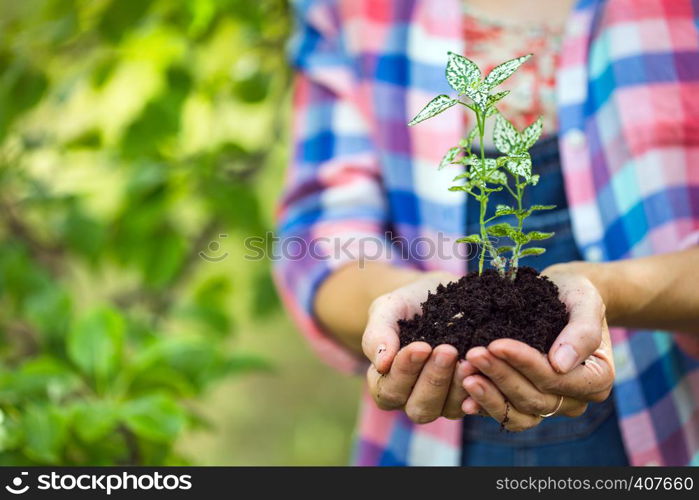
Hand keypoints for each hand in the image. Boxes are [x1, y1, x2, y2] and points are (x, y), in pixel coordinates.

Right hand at [362, 271, 475, 422]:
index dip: (404, 372)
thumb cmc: (406, 304)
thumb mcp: (388, 309)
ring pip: (447, 409)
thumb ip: (378, 334)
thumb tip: (381, 363)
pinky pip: (474, 403)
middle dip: (433, 380)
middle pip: (419, 408)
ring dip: (457, 386)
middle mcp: (411, 399)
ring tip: (468, 359)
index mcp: (385, 383)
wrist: (440, 296)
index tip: (421, 346)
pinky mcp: (467, 397)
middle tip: (447, 350)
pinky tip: (482, 368)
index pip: (389, 390)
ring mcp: (441, 402)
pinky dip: (479, 388)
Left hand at [461, 265, 614, 430]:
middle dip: (501, 376)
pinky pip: (506, 414)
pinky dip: (484, 405)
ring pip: (519, 413)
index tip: (497, 344)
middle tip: (472, 354)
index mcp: (597, 379)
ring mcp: (549, 404)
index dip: (526, 364)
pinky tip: (463, 395)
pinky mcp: (525, 403)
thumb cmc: (574, 295)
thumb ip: (582, 331)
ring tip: (465, 374)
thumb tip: (560, 365)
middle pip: (535, 398)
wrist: (559, 295)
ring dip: (489, 395)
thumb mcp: (585, 301)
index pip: (557, 379)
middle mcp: (574, 399)